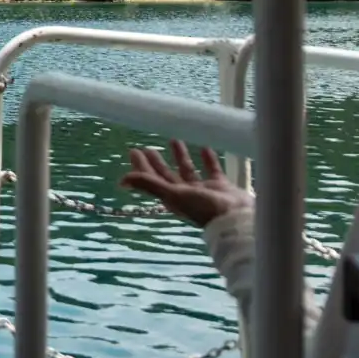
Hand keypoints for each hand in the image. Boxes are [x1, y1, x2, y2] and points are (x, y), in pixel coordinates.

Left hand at [118, 139, 253, 228]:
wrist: (237, 218)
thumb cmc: (204, 208)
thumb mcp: (174, 195)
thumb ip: (150, 185)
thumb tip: (122, 180)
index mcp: (172, 198)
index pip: (152, 180)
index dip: (142, 168)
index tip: (134, 151)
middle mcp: (186, 195)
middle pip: (167, 176)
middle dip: (157, 163)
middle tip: (147, 147)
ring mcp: (204, 191)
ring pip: (189, 171)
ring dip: (181, 157)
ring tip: (174, 139)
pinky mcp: (221, 187)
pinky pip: (212, 170)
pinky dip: (208, 159)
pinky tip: (204, 146)